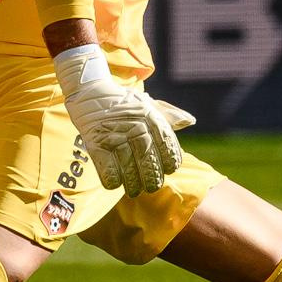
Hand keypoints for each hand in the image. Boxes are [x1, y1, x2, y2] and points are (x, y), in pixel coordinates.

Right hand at [54, 45, 184, 193]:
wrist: (91, 91)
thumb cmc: (123, 102)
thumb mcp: (148, 104)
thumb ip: (169, 115)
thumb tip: (190, 121)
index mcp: (152, 118)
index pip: (169, 150)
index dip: (171, 164)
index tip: (167, 169)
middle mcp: (136, 127)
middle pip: (150, 165)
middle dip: (153, 181)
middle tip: (151, 186)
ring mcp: (115, 137)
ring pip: (130, 173)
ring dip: (133, 186)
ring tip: (134, 190)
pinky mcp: (96, 145)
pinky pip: (110, 174)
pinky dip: (114, 182)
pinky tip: (116, 182)